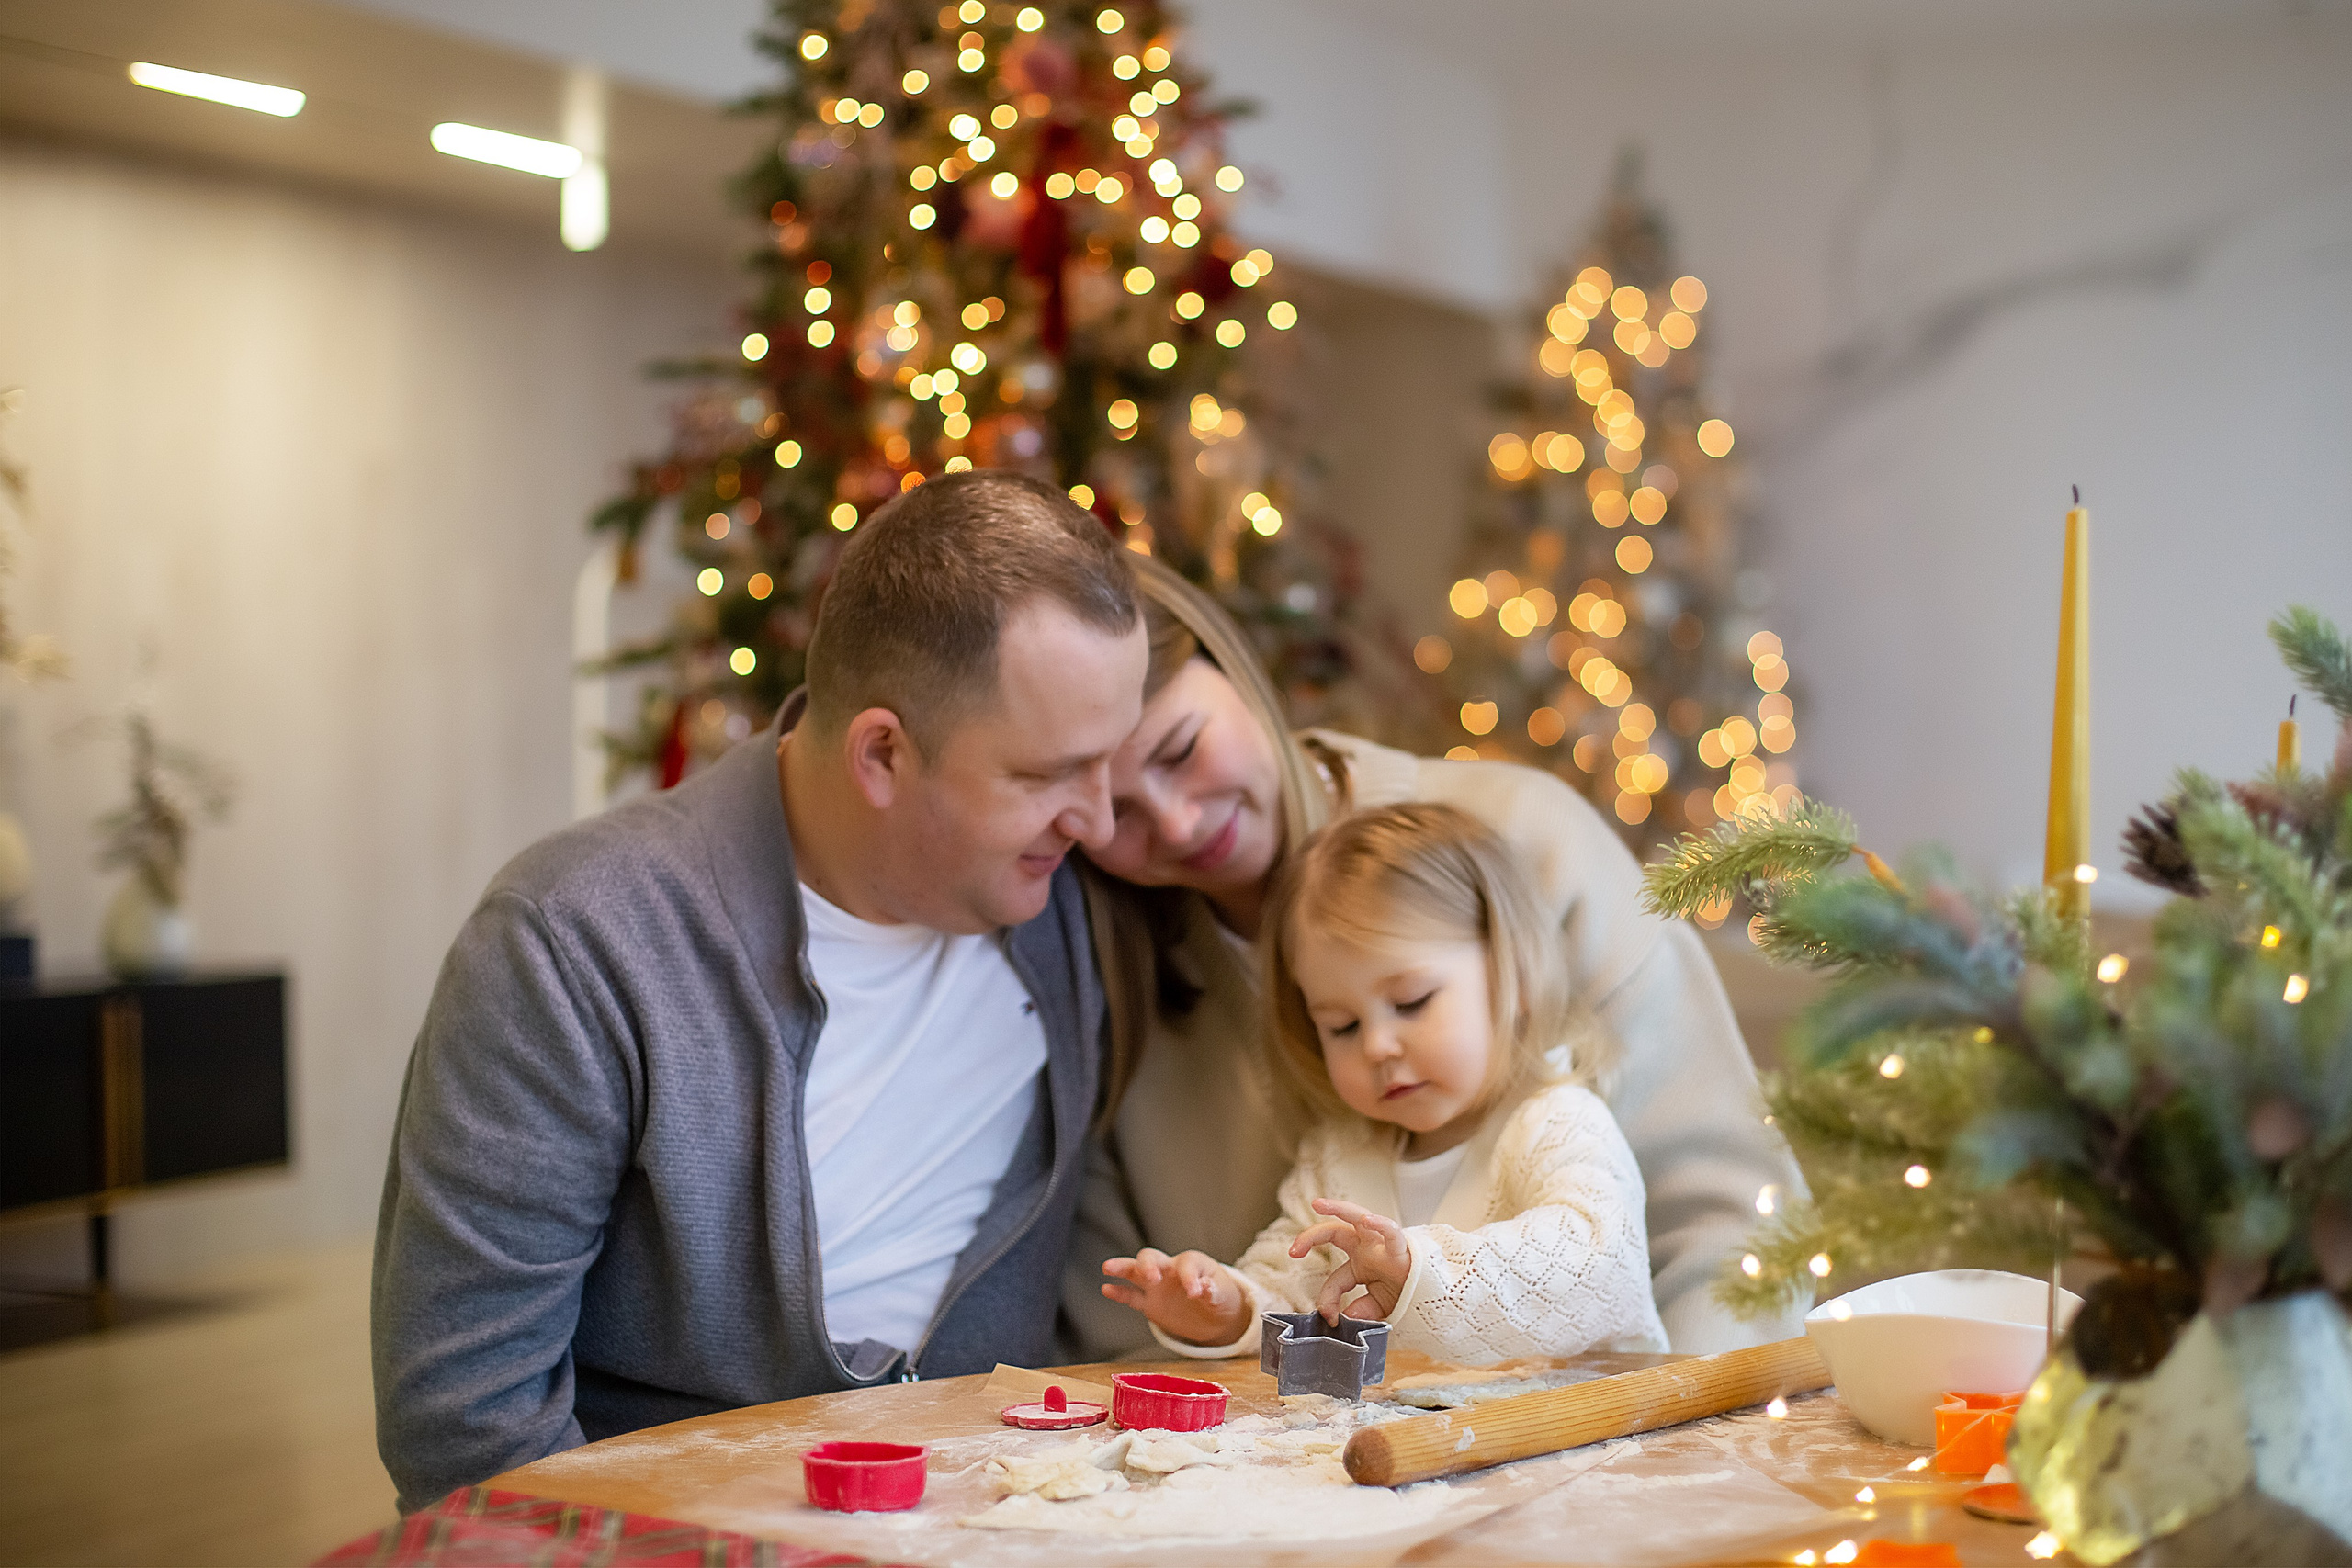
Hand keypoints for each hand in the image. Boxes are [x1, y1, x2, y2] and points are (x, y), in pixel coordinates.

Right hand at [1101, 1249, 1250, 1346]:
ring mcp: (1157, 1286)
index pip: (1185, 1263)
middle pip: (1152, 1257)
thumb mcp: (1223, 1296)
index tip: (1195, 1293)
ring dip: (1122, 1268)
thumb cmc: (1221, 1298)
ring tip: (1108, 1267)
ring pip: (1135, 1271)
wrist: (1215, 1316)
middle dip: (1149, 1265)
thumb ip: (1213, 1292)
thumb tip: (1205, 1289)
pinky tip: (1106, 1289)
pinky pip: (1132, 1296)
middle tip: (1153, 1278)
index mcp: (1191, 1263)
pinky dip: (1119, 1292)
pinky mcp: (1150, 1303)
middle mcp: (1170, 1269)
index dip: (1189, 1277)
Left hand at [1291, 1198, 1412, 1322]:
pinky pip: (1392, 1232)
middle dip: (1311, 1237)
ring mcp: (1382, 1245)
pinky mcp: (1402, 1248)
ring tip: (1319, 1204)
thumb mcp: (1379, 1307)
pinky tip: (1368, 1220)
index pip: (1335, 1279)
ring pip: (1357, 1218)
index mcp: (1360, 1264)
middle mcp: (1367, 1249)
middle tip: (1293, 1250)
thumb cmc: (1407, 1294)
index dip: (1328, 1299)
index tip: (1328, 1317)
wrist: (1437, 1296)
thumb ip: (1362, 1310)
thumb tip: (1343, 1317)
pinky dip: (1381, 1224)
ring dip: (1337, 1208)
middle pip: (1334, 1233)